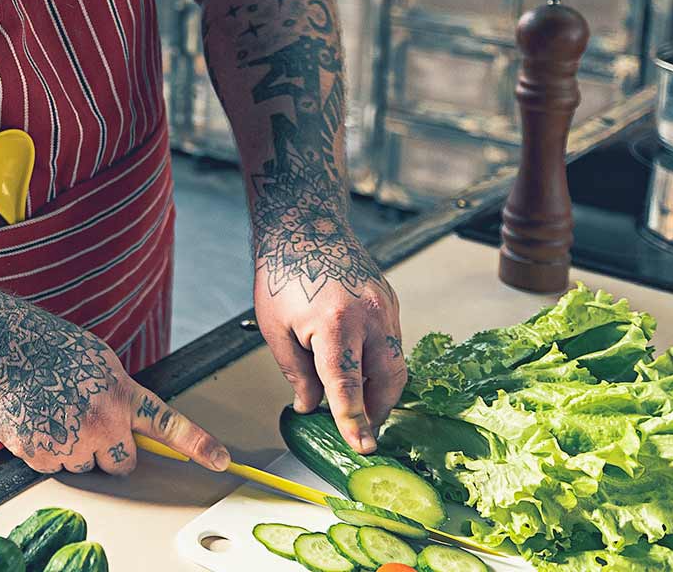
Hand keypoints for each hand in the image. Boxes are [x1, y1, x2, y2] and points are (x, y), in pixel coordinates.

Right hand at [0, 326, 229, 475]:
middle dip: (109, 451)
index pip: (167, 425)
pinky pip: (51, 466)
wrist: (2, 348)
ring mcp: (70, 441)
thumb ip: (118, 394)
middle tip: (85, 422)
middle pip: (121, 463)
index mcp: (120, 394)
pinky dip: (43, 450)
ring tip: (51, 412)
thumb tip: (125, 422)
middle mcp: (101, 422)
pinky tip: (34, 420)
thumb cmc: (47, 349)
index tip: (221, 459)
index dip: (197, 444)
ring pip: (83, 466)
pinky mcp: (40, 454)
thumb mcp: (98, 362)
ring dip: (72, 449)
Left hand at [252, 217, 405, 453]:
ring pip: (396, 362)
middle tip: (362, 428)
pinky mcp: (390, 300)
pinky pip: (393, 341)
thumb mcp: (276, 329)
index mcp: (335, 325)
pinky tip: (362, 366)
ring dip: (381, 387)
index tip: (362, 446)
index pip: (348, 387)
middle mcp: (369, 316)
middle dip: (377, 410)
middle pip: (387, 380)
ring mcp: (385, 307)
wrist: (304, 226)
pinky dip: (381, 361)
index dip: (355, 421)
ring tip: (359, 400)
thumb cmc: (282, 272)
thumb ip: (297, 373)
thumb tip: (311, 406)